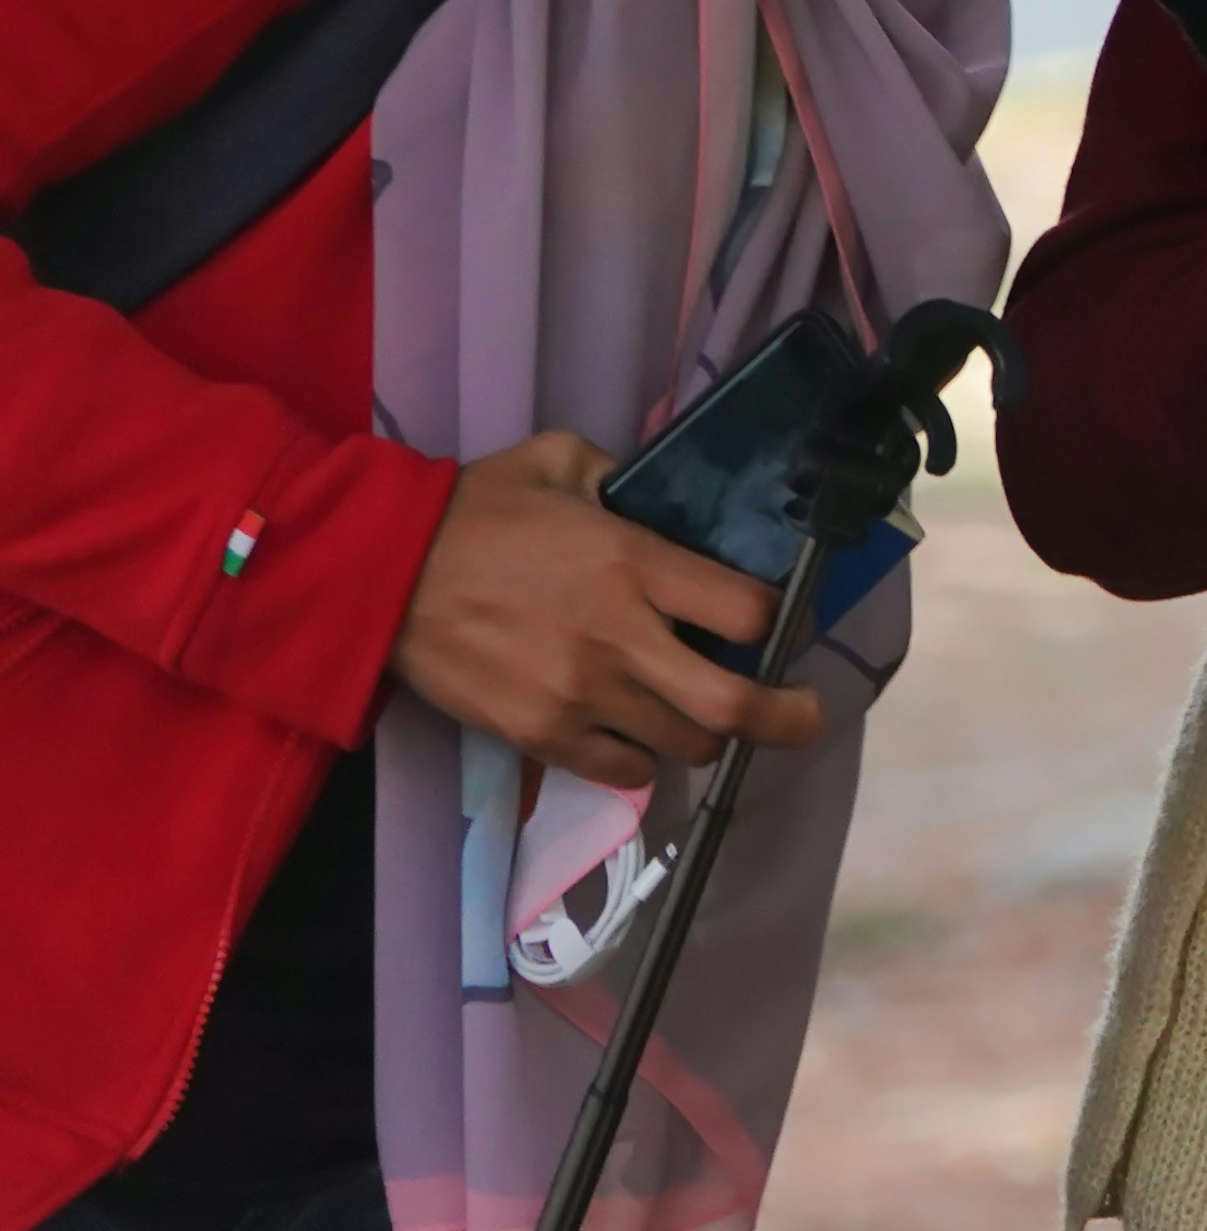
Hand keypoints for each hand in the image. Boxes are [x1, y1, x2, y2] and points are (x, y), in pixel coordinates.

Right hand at [389, 432, 826, 788]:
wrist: (376, 573)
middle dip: (787, 716)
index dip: (776, 619)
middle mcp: (619, 637)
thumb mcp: (559, 460)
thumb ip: (620, 475)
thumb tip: (655, 494)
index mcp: (633, 563)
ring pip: (683, 744)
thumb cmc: (473, 509)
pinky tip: (641, 735)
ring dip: (707, 735)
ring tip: (705, 718)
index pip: (746, 610)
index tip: (780, 621)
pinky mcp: (539, 735)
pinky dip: (643, 760)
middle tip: (805, 715)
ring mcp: (579, 694)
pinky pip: (621, 770)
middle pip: (733, 703)